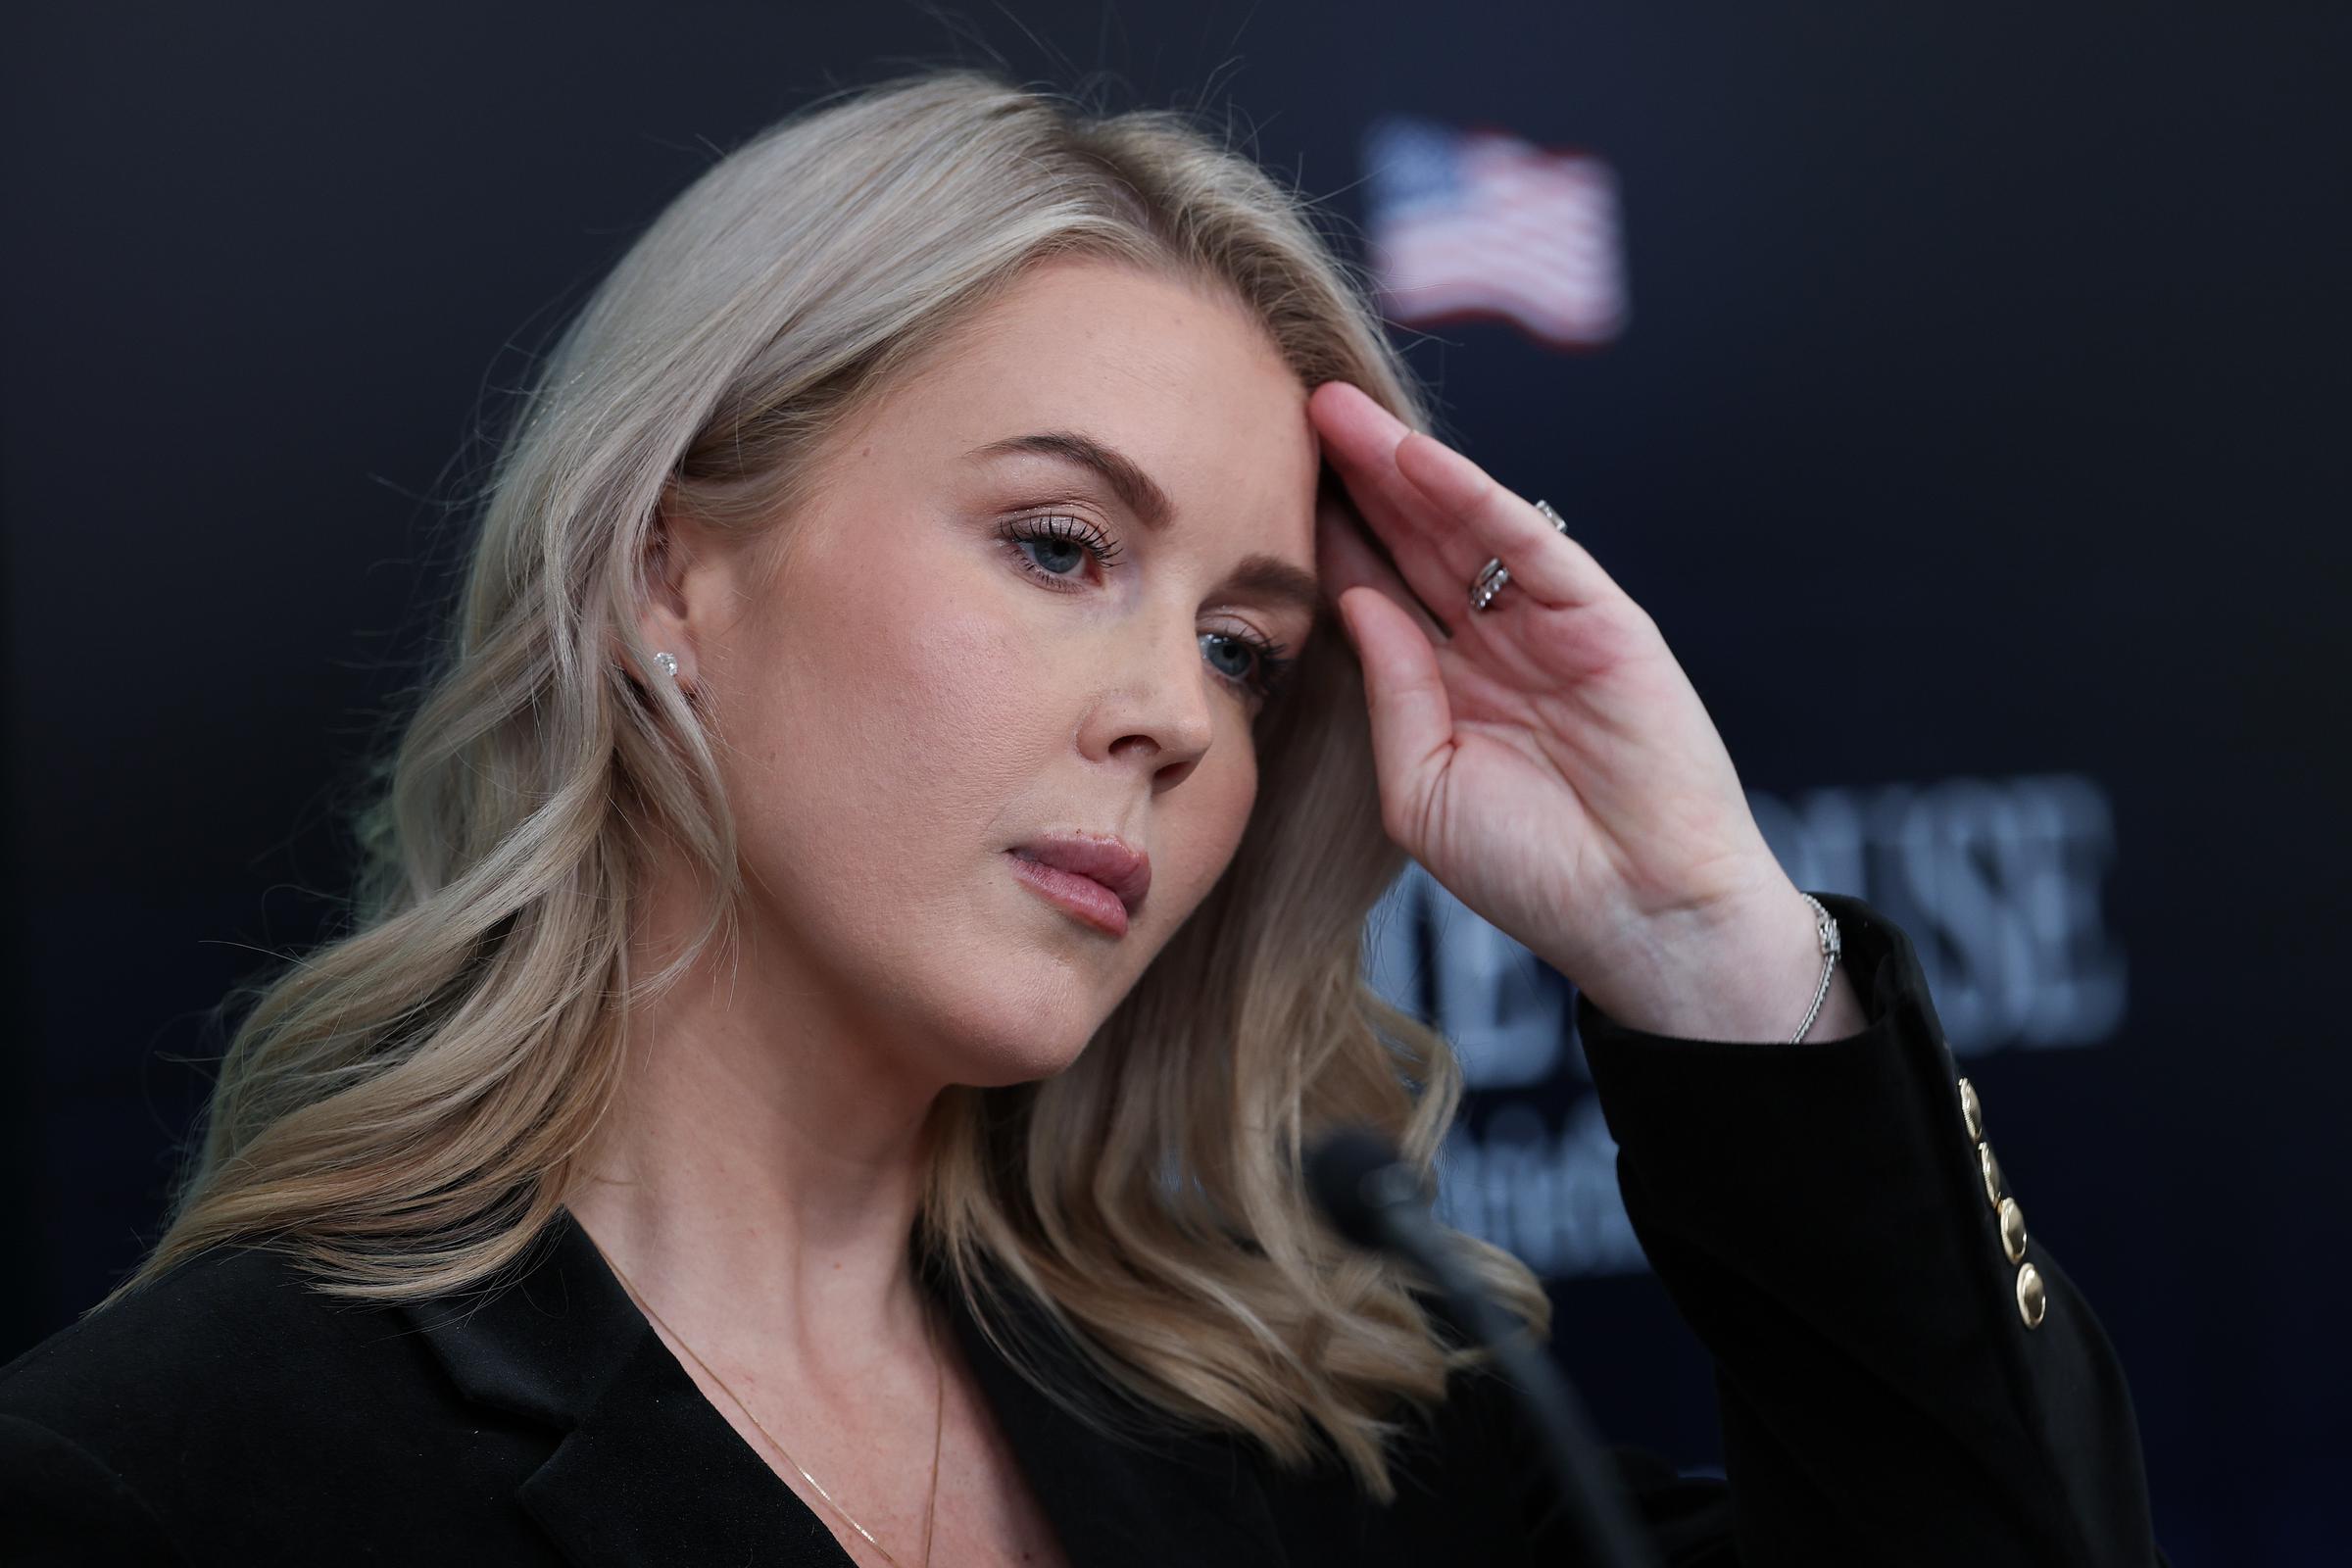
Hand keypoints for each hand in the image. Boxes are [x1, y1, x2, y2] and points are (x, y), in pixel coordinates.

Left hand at [1308, 380, 1848, 1039]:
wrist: (1639, 918)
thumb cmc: (1533, 872)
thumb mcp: (1421, 788)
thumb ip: (1390, 692)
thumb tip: (1355, 599)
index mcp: (1448, 684)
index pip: (1377, 589)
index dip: (1325, 536)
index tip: (1256, 488)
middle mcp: (1495, 642)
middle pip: (1412, 540)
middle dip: (1353, 478)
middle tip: (1286, 414)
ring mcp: (1550, 625)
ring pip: (1464, 526)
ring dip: (1402, 466)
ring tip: (1335, 413)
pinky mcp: (1602, 620)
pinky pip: (1531, 545)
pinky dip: (1475, 498)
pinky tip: (1417, 460)